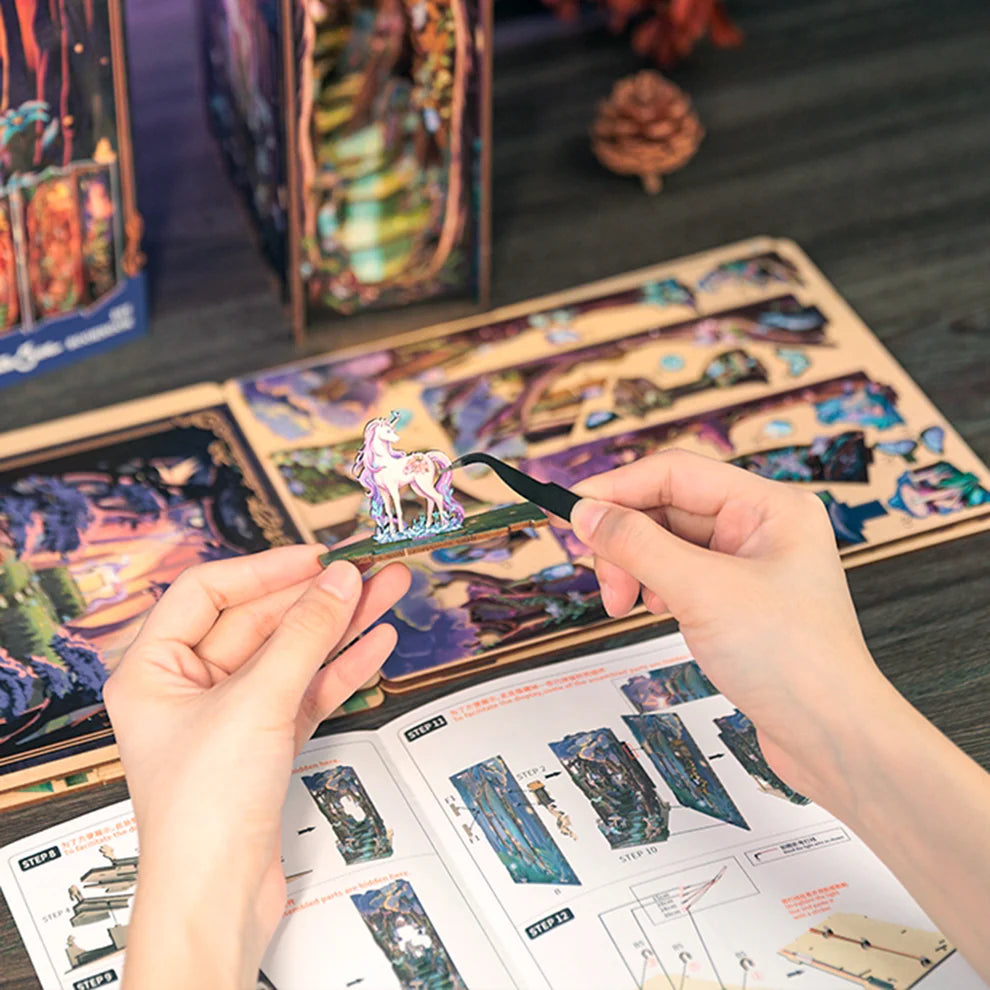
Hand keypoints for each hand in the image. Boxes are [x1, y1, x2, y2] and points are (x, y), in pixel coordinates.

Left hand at [104, 546, 409, 989]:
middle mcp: (189, 688)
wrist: (219, 898)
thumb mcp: (256, 703)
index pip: (209, 592)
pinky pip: (308, 689)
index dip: (265, 569)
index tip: (315, 558)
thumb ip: (303, 635)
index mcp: (154, 669)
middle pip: (261, 621)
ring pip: (293, 653)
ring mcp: (233, 715)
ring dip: (341, 625)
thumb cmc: (201, 815)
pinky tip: (374, 642)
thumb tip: (338, 582)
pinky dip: (342, 667)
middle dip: (319, 597)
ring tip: (386, 593)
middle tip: (368, 572)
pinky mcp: (268, 743)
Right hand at [574, 450, 989, 981]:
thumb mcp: (701, 592)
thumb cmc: (791, 660)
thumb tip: (585, 512)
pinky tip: (654, 611)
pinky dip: (655, 588)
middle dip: (627, 542)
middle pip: (667, 508)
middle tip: (607, 584)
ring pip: (668, 543)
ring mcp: (750, 565)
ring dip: (636, 568)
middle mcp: (761, 527)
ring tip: (628, 606)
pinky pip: (680, 574)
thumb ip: (637, 545)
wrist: (832, 737)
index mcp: (769, 506)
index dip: (619, 489)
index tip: (573, 514)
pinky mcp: (739, 600)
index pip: (675, 473)